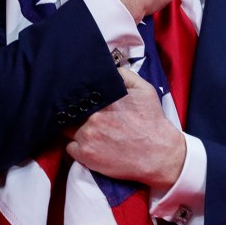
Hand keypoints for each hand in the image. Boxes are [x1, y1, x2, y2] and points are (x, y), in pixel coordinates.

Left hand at [64, 68, 185, 190]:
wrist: (158, 154)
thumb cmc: (152, 121)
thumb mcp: (144, 90)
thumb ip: (124, 75)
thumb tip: (108, 69)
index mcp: (104, 99)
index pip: (78, 94)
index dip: (78, 97)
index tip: (81, 101)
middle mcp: (92, 116)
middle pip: (71, 112)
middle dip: (76, 114)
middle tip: (84, 117)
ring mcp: (87, 136)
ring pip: (66, 130)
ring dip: (74, 130)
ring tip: (86, 131)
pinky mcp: (86, 155)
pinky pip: (69, 148)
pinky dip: (76, 147)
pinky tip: (88, 146)